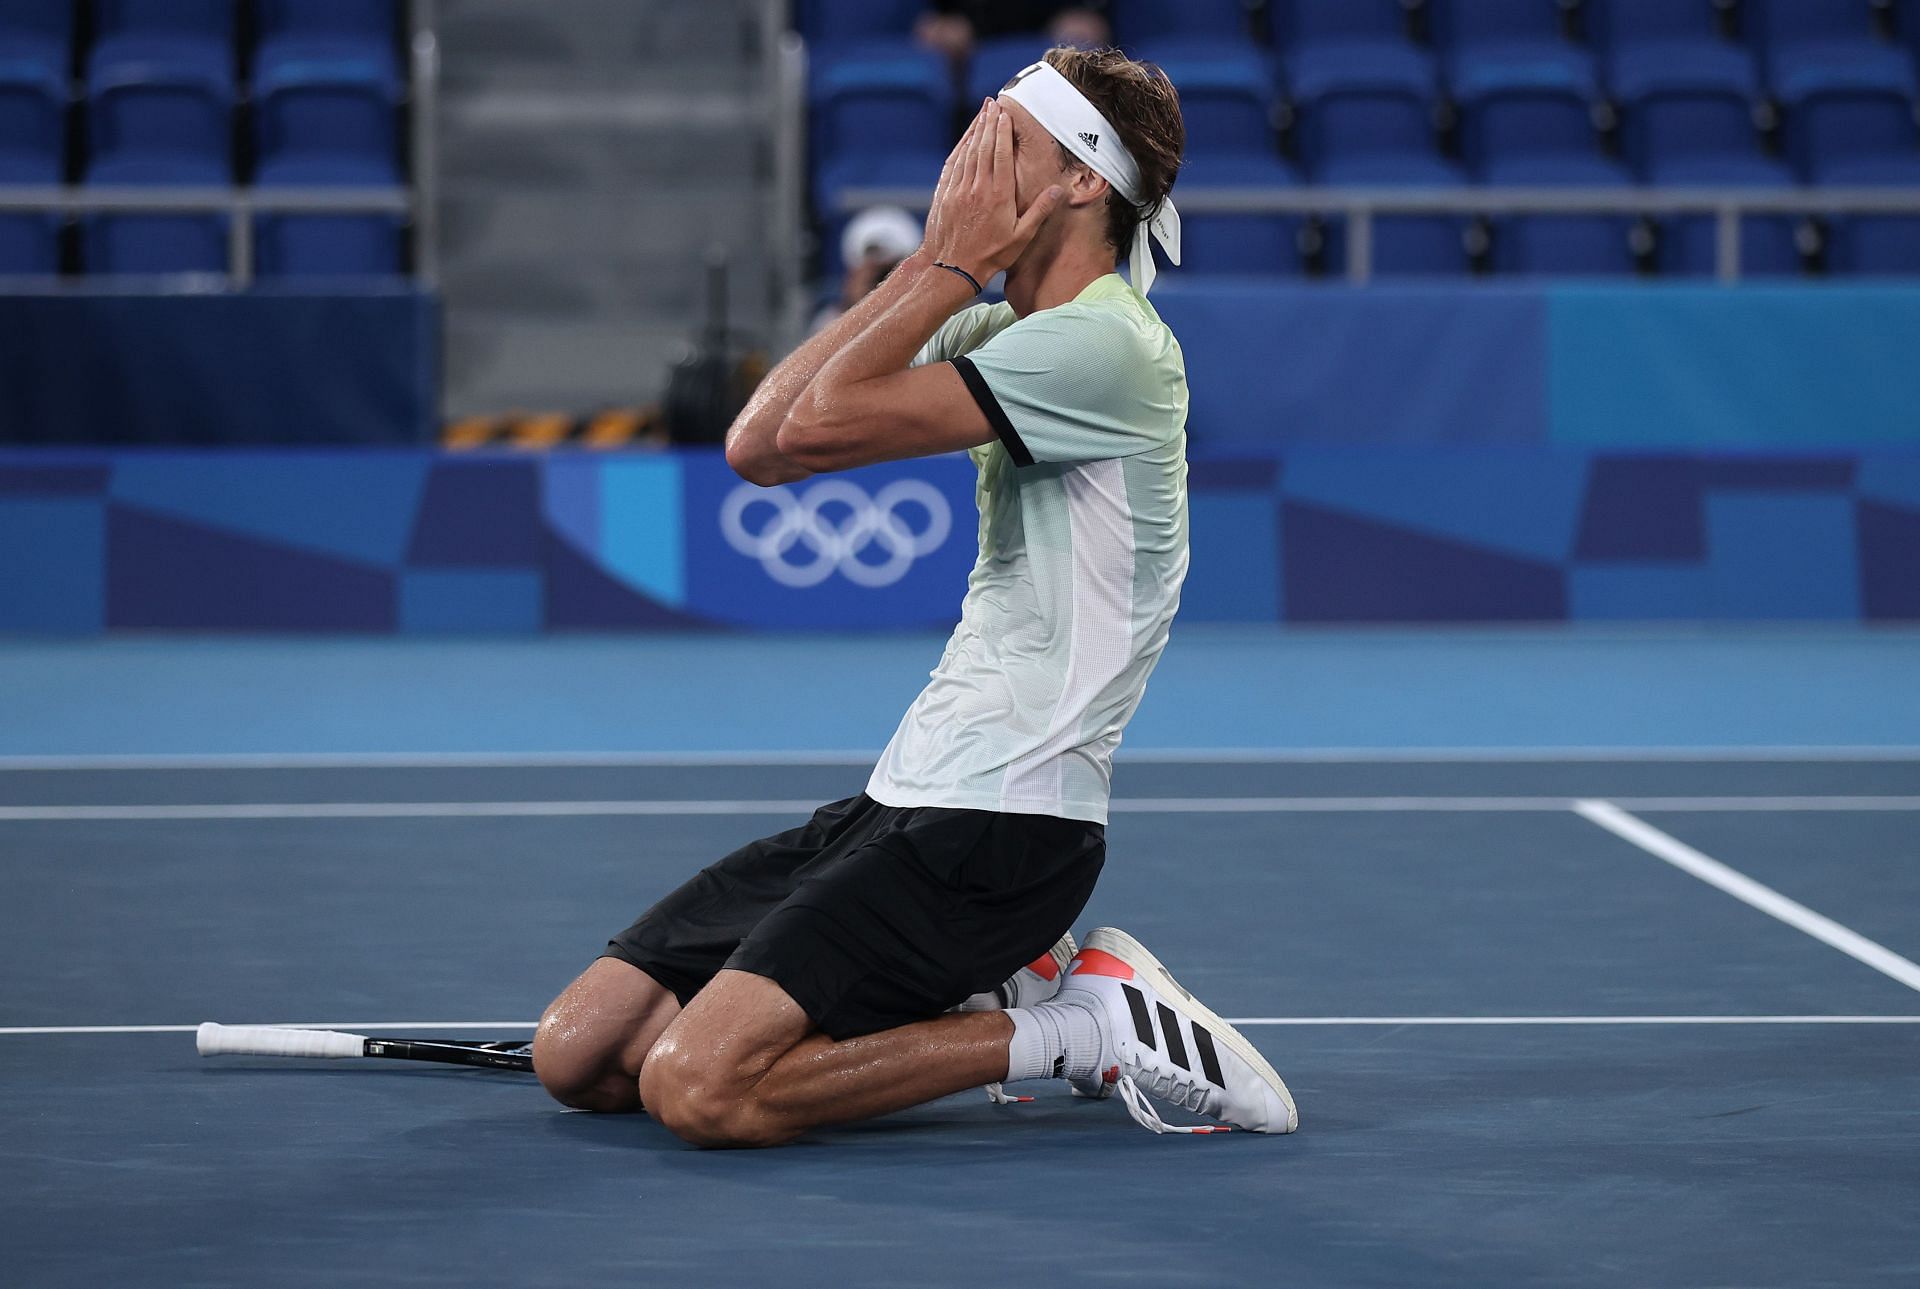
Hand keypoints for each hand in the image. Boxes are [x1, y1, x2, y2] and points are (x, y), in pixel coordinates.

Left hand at [922, 99, 1064, 284]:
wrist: (952, 268)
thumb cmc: (990, 256)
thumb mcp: (1021, 238)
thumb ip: (1039, 212)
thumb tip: (1058, 191)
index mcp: (998, 196)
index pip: (1000, 154)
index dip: (1002, 131)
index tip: (1004, 113)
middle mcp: (977, 187)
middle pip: (983, 147)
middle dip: (988, 122)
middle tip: (993, 103)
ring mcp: (958, 189)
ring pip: (967, 152)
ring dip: (974, 130)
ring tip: (981, 113)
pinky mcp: (944, 194)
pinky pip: (953, 163)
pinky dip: (960, 147)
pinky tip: (965, 138)